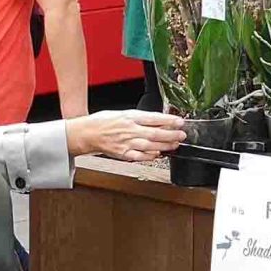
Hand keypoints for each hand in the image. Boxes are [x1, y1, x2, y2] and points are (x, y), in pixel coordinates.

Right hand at [65, 110, 187, 161]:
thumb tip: (157, 120)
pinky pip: (140, 156)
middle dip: (171, 134)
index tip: (179, 121)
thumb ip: (140, 118)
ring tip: (175, 145)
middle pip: (155, 133)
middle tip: (182, 135)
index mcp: (130, 117)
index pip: (153, 118)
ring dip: (164, 146)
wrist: (87, 133)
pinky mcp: (123, 153)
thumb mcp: (123, 113)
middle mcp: (129, 129)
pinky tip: (157, 154)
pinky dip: (150, 156)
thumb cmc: (103, 122)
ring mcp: (126, 142)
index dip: (168, 120)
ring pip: (150, 145)